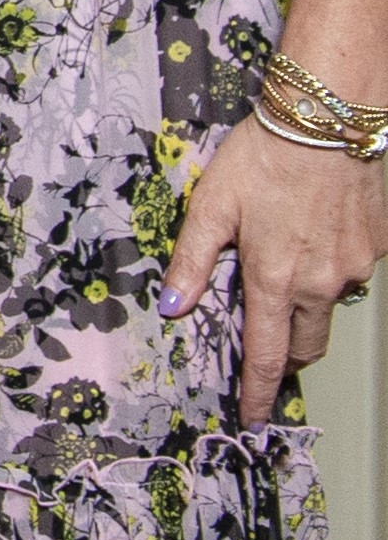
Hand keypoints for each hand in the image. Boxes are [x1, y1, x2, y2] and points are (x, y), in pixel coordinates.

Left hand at [162, 116, 387, 423]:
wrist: (328, 121)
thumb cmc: (262, 158)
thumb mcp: (209, 206)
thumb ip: (191, 262)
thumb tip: (172, 308)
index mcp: (274, 279)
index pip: (265, 355)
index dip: (256, 390)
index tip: (251, 418)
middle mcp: (321, 283)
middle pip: (305, 344)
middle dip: (284, 357)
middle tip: (266, 356)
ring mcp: (354, 267)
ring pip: (328, 307)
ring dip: (306, 305)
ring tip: (283, 270)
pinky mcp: (375, 247)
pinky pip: (349, 272)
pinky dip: (329, 267)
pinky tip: (312, 233)